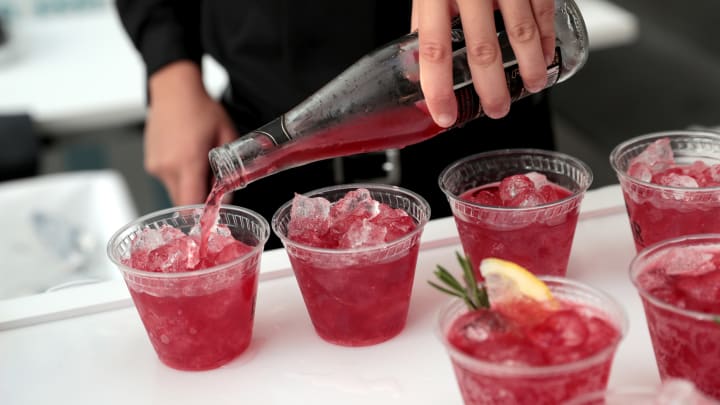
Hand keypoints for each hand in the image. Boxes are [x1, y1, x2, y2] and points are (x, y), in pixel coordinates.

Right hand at [146, 61, 237, 205]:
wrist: (174, 90)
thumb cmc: (201, 109)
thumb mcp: (226, 137)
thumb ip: (229, 172)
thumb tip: (229, 199)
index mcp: (187, 163)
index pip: (191, 206)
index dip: (204, 215)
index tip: (215, 213)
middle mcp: (167, 168)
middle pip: (183, 204)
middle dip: (199, 202)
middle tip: (212, 184)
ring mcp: (155, 166)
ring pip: (174, 193)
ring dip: (189, 188)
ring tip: (198, 164)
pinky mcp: (150, 163)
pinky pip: (167, 181)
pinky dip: (178, 177)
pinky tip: (186, 157)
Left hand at [411, 0, 554, 125]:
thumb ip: (424, 21)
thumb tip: (418, 64)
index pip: (434, 50)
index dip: (439, 88)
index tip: (445, 115)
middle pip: (482, 50)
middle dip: (491, 88)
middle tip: (496, 110)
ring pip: (521, 33)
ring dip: (528, 67)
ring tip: (531, 86)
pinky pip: (543, 10)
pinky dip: (546, 38)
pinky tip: (545, 55)